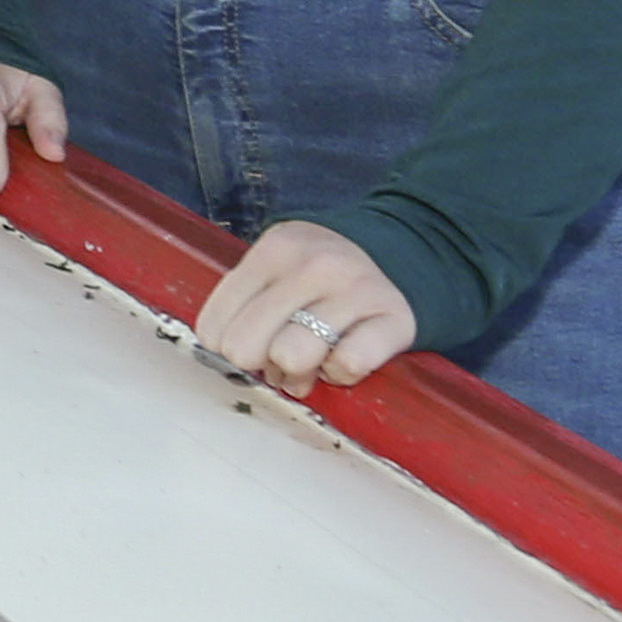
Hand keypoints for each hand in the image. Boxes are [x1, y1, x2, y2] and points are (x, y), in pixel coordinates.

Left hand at [196, 219, 416, 395]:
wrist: (407, 256)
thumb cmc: (322, 279)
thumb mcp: (277, 270)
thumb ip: (242, 304)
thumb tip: (219, 355)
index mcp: (276, 248)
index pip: (214, 325)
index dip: (226, 348)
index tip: (249, 344)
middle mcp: (315, 264)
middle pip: (245, 346)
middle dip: (260, 364)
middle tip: (280, 357)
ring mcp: (357, 288)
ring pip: (292, 357)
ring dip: (299, 373)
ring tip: (312, 361)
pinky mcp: (395, 319)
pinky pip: (347, 365)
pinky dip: (342, 374)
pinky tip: (345, 355)